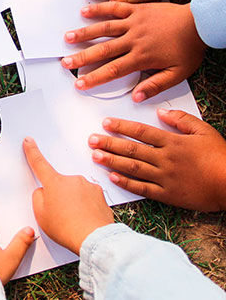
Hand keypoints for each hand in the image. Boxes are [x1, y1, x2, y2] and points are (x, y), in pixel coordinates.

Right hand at [23, 137, 113, 254]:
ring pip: (74, 191)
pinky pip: (88, 197)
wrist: (94, 238)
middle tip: (59, 215)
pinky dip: (85, 206)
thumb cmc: (66, 229)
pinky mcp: (100, 194)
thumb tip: (44, 191)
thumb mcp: (41, 215)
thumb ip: (38, 197)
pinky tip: (85, 219)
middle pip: (58, 184)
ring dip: (73, 202)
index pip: (39, 163)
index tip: (29, 141)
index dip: (32, 151)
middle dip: (57, 196)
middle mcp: (72, 179)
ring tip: (74, 221)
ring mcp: (88, 185)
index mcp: (54, 183)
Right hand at [62, 1, 204, 101]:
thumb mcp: (178, 73)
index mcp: (142, 57)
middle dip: (81, 57)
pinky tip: (85, 10)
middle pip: (102, 50)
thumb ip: (156, 86)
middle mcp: (134, 39)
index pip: (113, 70)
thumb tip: (137, 96)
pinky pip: (116, 7)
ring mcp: (134, 22)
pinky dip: (99, 8)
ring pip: (104, 28)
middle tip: (66, 63)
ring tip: (67, 38)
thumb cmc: (190, 46)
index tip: (80, 83)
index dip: (94, 78)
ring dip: (84, 33)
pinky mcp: (138, 9)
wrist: (201, 21)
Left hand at [88, 109, 225, 211]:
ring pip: (133, 167)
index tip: (106, 123)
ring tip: (95, 155)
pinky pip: (142, 188)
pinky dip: (126, 182)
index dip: (122, 127)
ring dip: (112, 160)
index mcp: (173, 142)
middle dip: (109, 143)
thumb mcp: (205, 131)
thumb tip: (161, 112)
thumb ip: (182, 120)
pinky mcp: (167, 194)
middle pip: (132, 149)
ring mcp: (165, 177)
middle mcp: (165, 159)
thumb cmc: (221, 157)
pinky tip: (112, 177)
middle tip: (91, 140)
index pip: (141, 132)